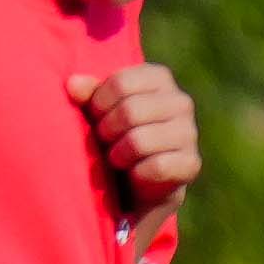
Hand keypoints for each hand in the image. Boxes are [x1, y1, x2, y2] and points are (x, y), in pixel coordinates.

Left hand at [76, 63, 202, 226]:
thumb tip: (73, 83)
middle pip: (129, 111)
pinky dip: (137, 174)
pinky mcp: (191, 163)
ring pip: (140, 141)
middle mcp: (180, 101)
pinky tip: (135, 174)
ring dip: (118, 156)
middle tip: (105, 142)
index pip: (120, 82)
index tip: (96, 117)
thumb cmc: (113, 138)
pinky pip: (156, 167)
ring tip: (117, 159)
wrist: (134, 185)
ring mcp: (188, 132)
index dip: (98, 104)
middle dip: (106, 132)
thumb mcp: (99, 113)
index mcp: (158, 78)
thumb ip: (89, 96)